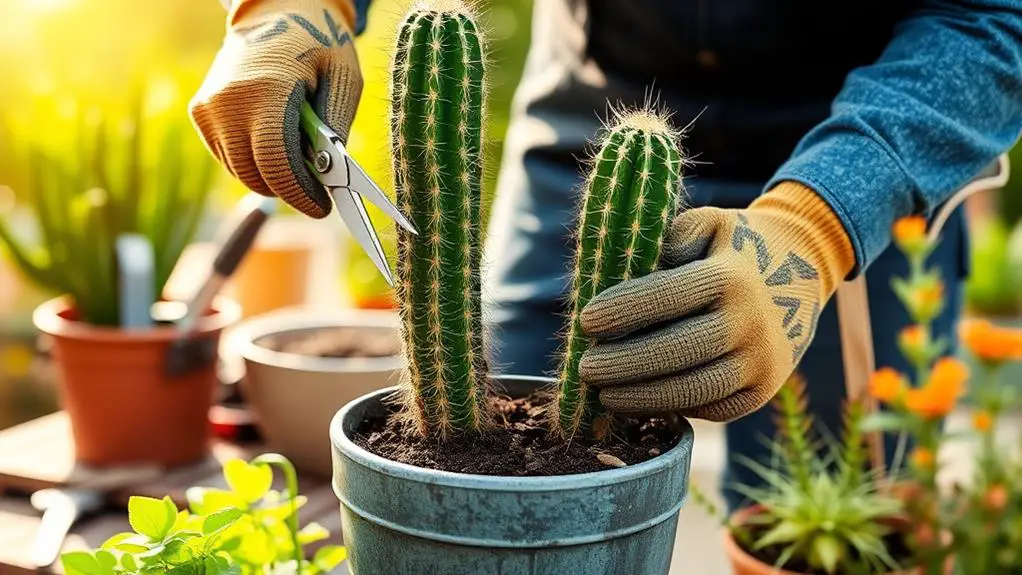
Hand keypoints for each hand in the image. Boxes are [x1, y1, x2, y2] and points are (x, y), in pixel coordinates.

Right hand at [190, 0, 361, 217]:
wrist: (274, 12)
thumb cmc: (318, 44)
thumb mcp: (344, 79)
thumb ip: (336, 128)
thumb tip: (330, 177)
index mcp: (267, 90)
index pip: (276, 163)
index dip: (300, 194)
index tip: (322, 208)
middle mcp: (229, 101)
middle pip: (256, 175)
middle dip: (289, 190)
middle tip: (315, 190)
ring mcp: (209, 108)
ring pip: (241, 172)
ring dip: (271, 178)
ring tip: (298, 160)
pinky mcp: (200, 112)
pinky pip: (228, 157)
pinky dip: (253, 162)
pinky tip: (274, 143)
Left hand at [577, 182, 855, 421]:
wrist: (804, 266)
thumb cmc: (734, 245)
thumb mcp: (706, 223)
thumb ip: (668, 242)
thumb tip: (626, 280)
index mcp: (731, 276)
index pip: (668, 297)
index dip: (624, 311)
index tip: (586, 321)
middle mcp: (750, 321)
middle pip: (678, 352)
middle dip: (625, 364)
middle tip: (586, 368)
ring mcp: (761, 361)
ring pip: (694, 391)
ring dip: (642, 398)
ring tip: (604, 394)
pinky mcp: (763, 392)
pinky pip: (712, 409)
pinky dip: (673, 408)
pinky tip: (640, 401)